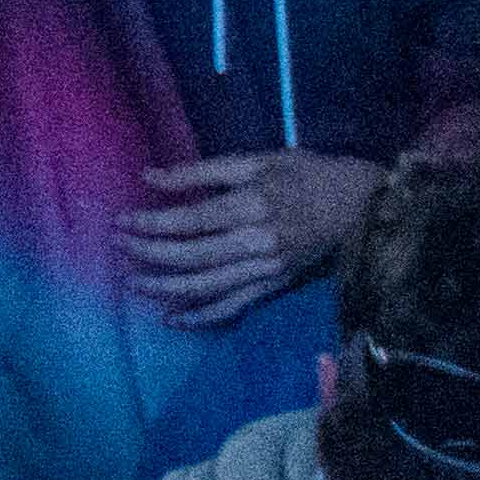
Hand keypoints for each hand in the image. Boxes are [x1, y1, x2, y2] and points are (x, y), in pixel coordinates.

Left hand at [118, 147, 384, 327]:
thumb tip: (150, 176)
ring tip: (133, 284)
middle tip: (118, 247)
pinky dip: (202, 316)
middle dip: (150, 254)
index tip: (121, 221)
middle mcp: (258, 242)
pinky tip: (172, 320)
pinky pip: (233, 307)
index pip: (191, 220)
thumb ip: (202, 170)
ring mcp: (267, 270)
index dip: (152, 223)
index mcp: (253, 205)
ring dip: (166, 288)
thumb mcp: (256, 159)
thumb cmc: (305, 173)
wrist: (361, 205)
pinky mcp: (275, 286)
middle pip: (193, 255)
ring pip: (208, 286)